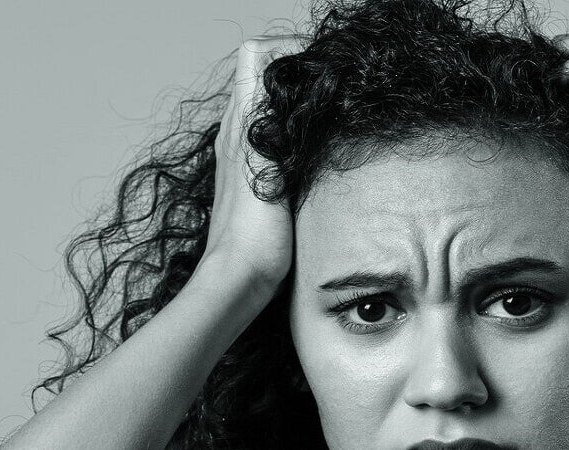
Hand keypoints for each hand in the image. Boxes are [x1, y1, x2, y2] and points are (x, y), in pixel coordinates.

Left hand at [202, 35, 305, 291]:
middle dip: (298, 74)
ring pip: (271, 109)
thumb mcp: (268, 167)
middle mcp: (237, 134)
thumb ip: (274, 121)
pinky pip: (274, 138)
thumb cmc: (254, 233)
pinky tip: (315, 154)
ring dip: (297, 105)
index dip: (286, 50)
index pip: (255, 55)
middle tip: (331, 90)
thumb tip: (290, 79)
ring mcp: (243, 157)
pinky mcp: (254, 181)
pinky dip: (294, 133)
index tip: (317, 68)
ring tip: (328, 118)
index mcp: (240, 124)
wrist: (238, 281)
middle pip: (265, 77)